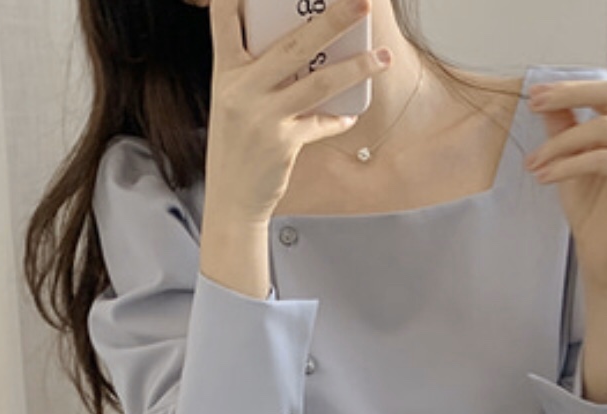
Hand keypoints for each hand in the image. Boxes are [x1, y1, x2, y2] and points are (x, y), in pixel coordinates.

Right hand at [205, 0, 389, 226]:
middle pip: (293, 43)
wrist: (231, 200)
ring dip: (356, 67)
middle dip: (333, 19)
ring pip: (318, 82)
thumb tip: (303, 49)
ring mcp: (262, 115)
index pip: (224, 18)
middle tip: (362, 2)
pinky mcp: (281, 142)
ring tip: (382, 56)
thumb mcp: (233, 102)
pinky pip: (320, 123)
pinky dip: (338, 119)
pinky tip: (350, 116)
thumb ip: (256, 73)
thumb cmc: (235, 148)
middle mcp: (241, 88)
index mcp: (225, 72)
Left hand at [525, 78, 606, 292]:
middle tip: (534, 104)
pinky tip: (544, 176)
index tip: (536, 92)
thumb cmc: (593, 213)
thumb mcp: (572, 161)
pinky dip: (567, 164)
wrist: (604, 259)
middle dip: (571, 94)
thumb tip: (547, 96)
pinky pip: (602, 158)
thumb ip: (565, 127)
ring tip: (533, 162)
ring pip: (605, 128)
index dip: (574, 86)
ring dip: (561, 142)